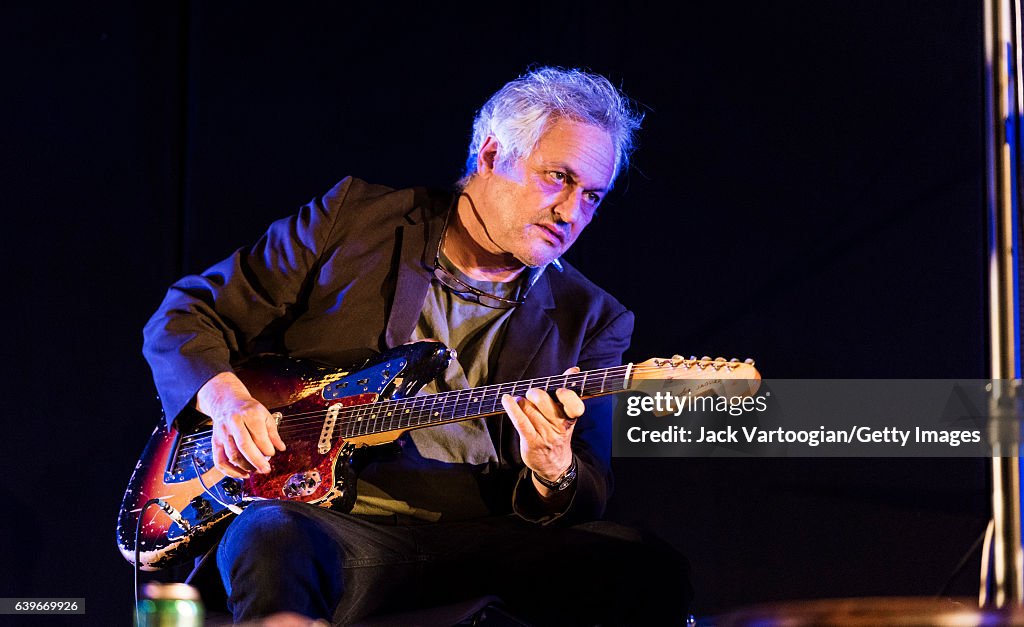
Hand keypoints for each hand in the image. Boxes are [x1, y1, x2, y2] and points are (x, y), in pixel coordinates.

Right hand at [197, 372, 285, 477]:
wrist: (226, 402)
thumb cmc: (247, 409)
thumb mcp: (265, 415)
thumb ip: (273, 432)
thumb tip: (281, 448)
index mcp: (249, 414)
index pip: (259, 436)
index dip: (267, 449)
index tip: (272, 453)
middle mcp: (234, 423)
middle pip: (244, 446)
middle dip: (257, 461)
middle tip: (266, 469)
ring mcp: (223, 433)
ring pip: (232, 455)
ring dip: (245, 467)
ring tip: (255, 471)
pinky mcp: (215, 442)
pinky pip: (219, 461)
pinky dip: (229, 471)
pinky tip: (241, 474)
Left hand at [501, 367, 583, 492]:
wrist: (554, 463)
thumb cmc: (558, 432)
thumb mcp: (566, 414)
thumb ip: (568, 391)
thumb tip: (574, 370)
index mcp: (570, 418)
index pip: (575, 406)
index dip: (568, 397)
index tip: (560, 390)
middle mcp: (559, 427)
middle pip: (545, 403)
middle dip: (535, 394)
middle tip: (531, 393)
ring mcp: (545, 435)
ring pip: (529, 409)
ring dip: (521, 402)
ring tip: (519, 401)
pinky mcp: (531, 441)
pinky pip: (520, 421)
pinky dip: (512, 408)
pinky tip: (506, 400)